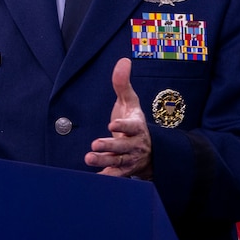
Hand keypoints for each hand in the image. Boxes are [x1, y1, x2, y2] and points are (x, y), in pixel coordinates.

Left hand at [85, 57, 152, 178]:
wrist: (150, 151)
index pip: (132, 126)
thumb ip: (122, 84)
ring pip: (118, 162)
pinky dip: (107, 177)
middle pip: (123, 146)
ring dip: (104, 161)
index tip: (113, 124)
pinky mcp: (124, 171)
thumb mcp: (130, 103)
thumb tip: (123, 60)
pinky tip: (95, 178)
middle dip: (110, 146)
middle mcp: (135, 144)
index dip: (124, 126)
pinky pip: (116, 176)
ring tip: (88, 158)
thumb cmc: (134, 123)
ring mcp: (130, 160)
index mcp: (137, 127)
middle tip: (94, 144)